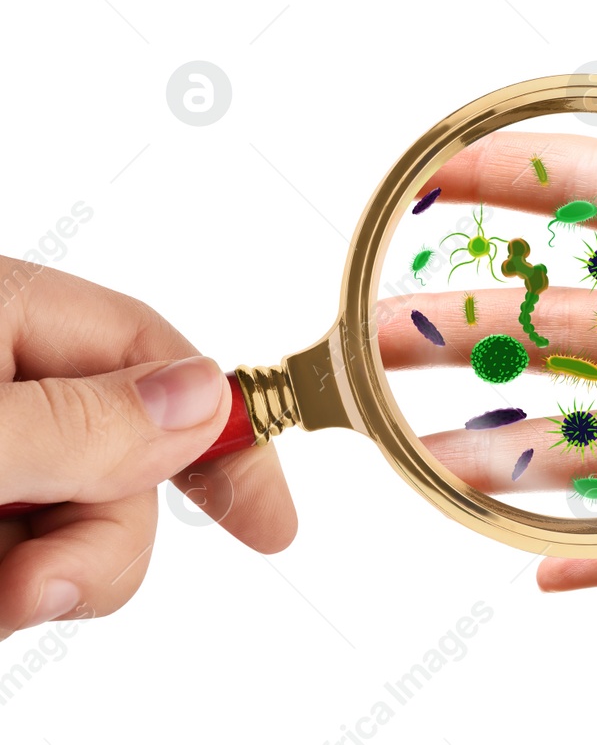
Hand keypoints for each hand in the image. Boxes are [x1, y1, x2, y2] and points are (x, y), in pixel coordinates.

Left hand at [0, 263, 296, 637]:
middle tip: (34, 587)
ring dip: (49, 575)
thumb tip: (206, 397)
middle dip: (101, 536)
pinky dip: (13, 588)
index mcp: (2, 312)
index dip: (224, 434)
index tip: (268, 522)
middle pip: (121, 454)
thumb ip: (79, 422)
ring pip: (76, 515)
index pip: (152, 353)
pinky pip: (28, 550)